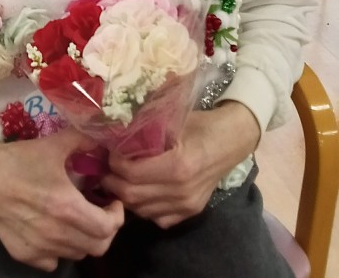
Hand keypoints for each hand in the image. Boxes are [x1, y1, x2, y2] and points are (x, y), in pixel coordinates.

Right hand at [0, 128, 123, 271]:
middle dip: (106, 228)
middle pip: (98, 247)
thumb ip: (83, 140)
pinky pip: (53, 261)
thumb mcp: (54, 144)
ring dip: (85, 238)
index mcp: (67, 208)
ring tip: (79, 216)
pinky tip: (55, 228)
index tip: (113, 201)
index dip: (117, 215)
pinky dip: (61, 249)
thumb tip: (104, 139)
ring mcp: (39, 249)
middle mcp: (56, 235)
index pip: (108, 228)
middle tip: (100, 209)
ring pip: (77, 254)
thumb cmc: (19, 160)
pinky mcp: (24, 254)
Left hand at [101, 101, 259, 228]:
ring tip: (119, 178)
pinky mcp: (190, 213)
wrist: (233, 140)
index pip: (131, 174)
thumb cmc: (201, 124)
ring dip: (125, 196)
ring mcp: (187, 206)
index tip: (109, 151)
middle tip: (105, 168)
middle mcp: (182, 191)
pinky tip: (140, 190)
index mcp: (178, 166)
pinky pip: (157, 218)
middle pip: (132, 196)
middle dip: (113, 182)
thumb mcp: (172, 119)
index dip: (114, 163)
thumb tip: (113, 131)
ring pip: (141, 211)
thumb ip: (143, 128)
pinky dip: (143, 207)